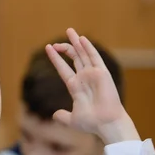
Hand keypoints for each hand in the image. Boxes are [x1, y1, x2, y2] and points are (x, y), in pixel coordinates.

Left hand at [45, 28, 139, 143]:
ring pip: (83, 54)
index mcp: (76, 87)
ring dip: (76, 42)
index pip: (63, 69)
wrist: (105, 124)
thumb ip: (62, 116)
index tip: (48, 48)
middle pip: (74, 58)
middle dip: (65, 49)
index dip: (56, 59)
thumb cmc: (91, 123)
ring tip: (69, 30)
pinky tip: (81, 39)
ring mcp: (93, 74)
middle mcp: (84, 78)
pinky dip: (88, 47)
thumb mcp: (72, 119)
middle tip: (55, 43)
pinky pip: (94, 57)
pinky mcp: (102, 73)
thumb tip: (54, 115)